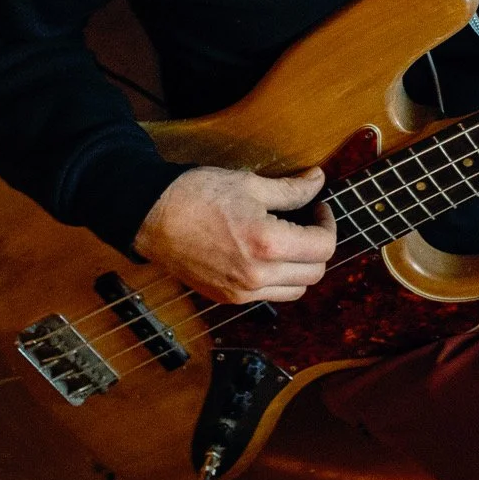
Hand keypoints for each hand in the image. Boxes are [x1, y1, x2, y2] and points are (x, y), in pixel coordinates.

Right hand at [132, 166, 333, 304]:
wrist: (150, 217)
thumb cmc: (197, 195)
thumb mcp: (251, 184)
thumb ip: (292, 190)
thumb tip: (319, 181)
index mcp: (267, 245)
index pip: (323, 247)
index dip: (328, 223)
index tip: (318, 207)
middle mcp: (257, 276)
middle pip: (316, 273)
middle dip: (319, 246)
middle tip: (308, 221)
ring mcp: (241, 292)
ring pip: (296, 290)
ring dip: (302, 267)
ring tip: (291, 239)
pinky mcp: (227, 298)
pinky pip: (270, 296)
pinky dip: (279, 279)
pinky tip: (267, 254)